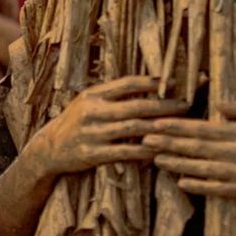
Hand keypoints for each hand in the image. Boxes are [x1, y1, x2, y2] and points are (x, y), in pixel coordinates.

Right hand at [22, 76, 190, 178]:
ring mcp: (92, 134)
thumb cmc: (75, 123)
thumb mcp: (87, 103)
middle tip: (187, 105)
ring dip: (160, 127)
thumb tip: (147, 85)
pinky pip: (125, 152)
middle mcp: (92, 112)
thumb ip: (111, 95)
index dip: (151, 82)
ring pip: (134, 128)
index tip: (173, 82)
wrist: (47, 150)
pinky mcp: (92, 154)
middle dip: (165, 105)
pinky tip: (160, 151)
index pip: (127, 83)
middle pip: (136, 106)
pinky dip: (144, 151)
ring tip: (181, 127)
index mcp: (92, 95)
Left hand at [143, 100, 235, 217]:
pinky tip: (180, 182)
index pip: (203, 128)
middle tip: (144, 138)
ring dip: (177, 164)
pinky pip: (218, 188)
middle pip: (198, 147)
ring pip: (203, 168)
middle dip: (169, 143)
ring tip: (156, 159)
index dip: (177, 126)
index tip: (156, 122)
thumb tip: (218, 103)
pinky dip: (199, 185)